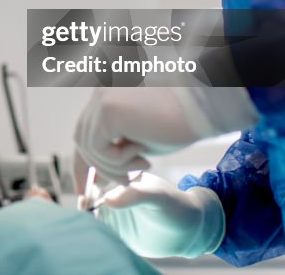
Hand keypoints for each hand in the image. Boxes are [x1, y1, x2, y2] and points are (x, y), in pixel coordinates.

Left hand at [73, 87, 257, 184]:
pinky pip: (98, 147)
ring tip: (143, 166)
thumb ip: (116, 148)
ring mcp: (101, 100)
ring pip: (88, 146)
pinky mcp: (107, 109)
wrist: (202, 109)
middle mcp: (100, 95)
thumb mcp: (139, 139)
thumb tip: (96, 174)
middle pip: (82, 140)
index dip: (84, 162)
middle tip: (127, 182)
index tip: (87, 190)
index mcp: (106, 97)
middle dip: (99, 168)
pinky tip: (143, 155)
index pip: (85, 133)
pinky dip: (118, 161)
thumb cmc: (178, 124)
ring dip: (114, 166)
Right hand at [97, 172, 224, 258]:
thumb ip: (135, 195)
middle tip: (86, 214)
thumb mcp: (156, 196)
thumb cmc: (175, 205)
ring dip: (87, 222)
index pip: (97, 181)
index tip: (85, 199)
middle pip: (90, 200)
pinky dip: (95, 235)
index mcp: (121, 182)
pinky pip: (101, 234)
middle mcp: (115, 198)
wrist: (189, 230)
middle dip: (84, 206)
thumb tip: (107, 200)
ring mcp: (115, 216)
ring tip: (90, 228)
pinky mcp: (118, 234)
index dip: (87, 188)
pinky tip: (97, 238)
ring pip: (93, 218)